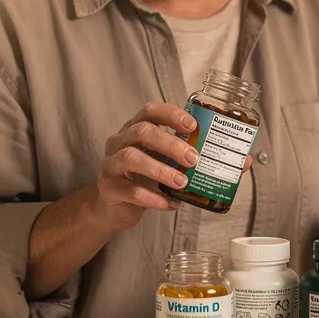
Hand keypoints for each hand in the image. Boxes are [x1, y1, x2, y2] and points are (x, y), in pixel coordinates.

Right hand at [94, 102, 197, 228]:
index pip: (150, 111)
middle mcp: (119, 142)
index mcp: (133, 129)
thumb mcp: (157, 160)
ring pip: (132, 158)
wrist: (112, 206)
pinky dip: (155, 198)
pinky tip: (172, 203)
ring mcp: (111, 164)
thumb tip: (210, 153)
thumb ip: (175, 153)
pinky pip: (132, 191)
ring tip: (182, 182)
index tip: (192, 125)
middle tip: (193, 159)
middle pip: (142, 132)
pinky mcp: (109, 187)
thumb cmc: (140, 178)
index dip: (171, 115)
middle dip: (171, 144)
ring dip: (161, 170)